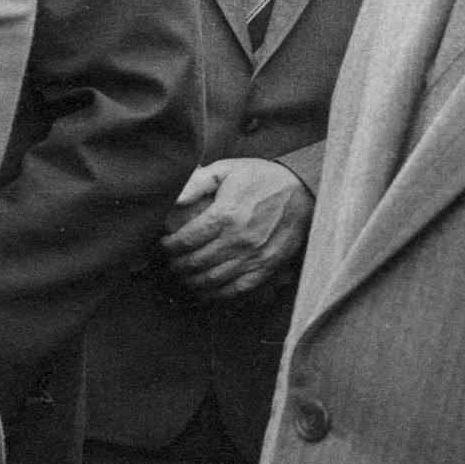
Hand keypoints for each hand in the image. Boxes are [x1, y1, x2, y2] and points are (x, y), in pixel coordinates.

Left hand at [160, 158, 311, 298]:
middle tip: (169, 263)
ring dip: (193, 282)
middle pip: (197, 262)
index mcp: (225, 216)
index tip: (162, 245)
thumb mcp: (226, 169)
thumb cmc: (260, 178)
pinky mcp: (269, 266)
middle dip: (177, 265)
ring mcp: (255, 256)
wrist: (302, 190)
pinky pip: (239, 288)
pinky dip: (218, 294)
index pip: (186, 240)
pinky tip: (206, 292)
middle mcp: (239, 240)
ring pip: (215, 279)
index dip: (169, 246)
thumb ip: (196, 183)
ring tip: (182, 277)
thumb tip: (172, 198)